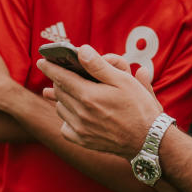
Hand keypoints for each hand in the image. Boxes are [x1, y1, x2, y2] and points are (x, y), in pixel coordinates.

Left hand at [38, 44, 160, 157]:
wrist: (148, 140)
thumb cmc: (139, 107)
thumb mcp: (123, 80)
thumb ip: (99, 65)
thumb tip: (81, 50)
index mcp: (88, 95)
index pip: (61, 77)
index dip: (50, 67)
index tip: (43, 60)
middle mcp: (80, 113)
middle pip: (59, 91)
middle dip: (58, 81)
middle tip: (62, 74)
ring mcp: (80, 129)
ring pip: (61, 108)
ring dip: (63, 98)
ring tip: (72, 92)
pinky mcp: (83, 141)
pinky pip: (65, 127)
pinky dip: (67, 118)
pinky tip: (77, 113)